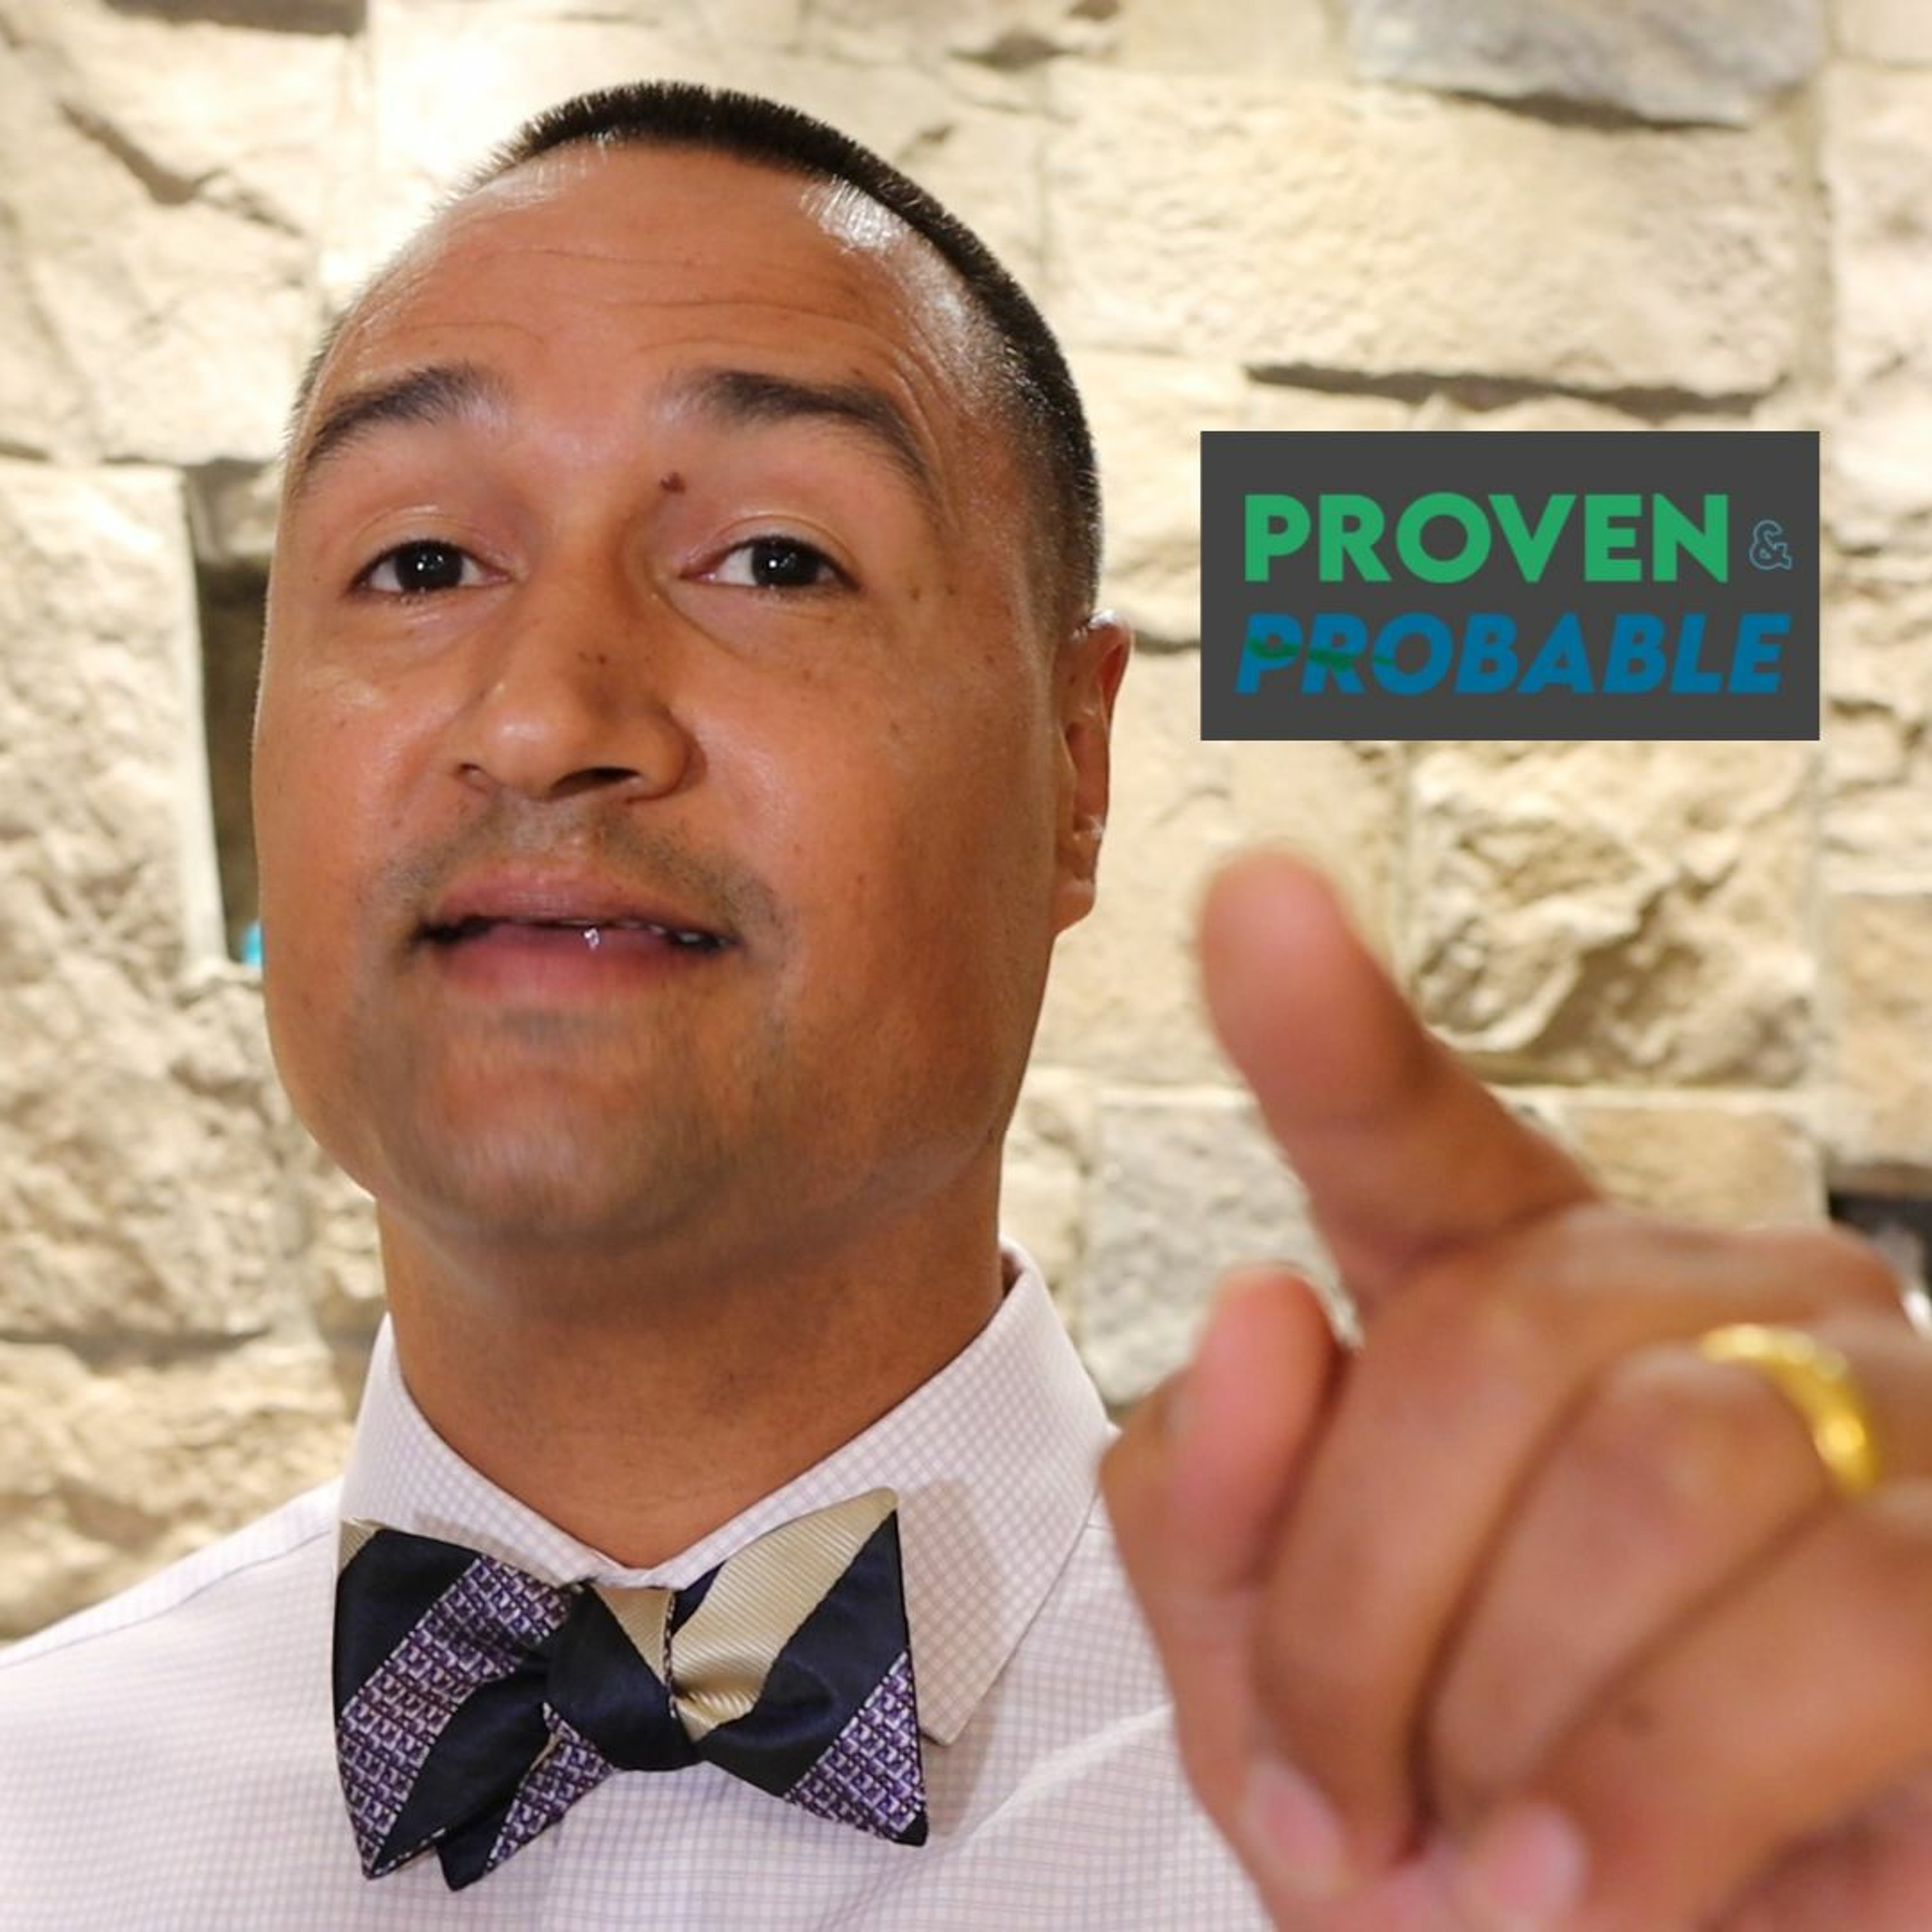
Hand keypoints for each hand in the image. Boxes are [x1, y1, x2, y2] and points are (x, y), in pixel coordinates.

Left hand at [1103, 852, 1931, 1929]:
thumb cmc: (1448, 1810)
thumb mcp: (1269, 1676)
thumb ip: (1214, 1508)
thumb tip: (1265, 1313)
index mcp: (1492, 1292)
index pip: (1400, 1133)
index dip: (1324, 1024)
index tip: (1249, 897)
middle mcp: (1687, 1295)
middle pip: (1482, 1337)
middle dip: (1356, 1610)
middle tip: (1340, 1801)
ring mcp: (1862, 1399)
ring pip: (1658, 1475)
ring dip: (1514, 1715)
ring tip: (1480, 1867)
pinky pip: (1843, 1625)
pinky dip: (1668, 1790)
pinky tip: (1594, 1886)